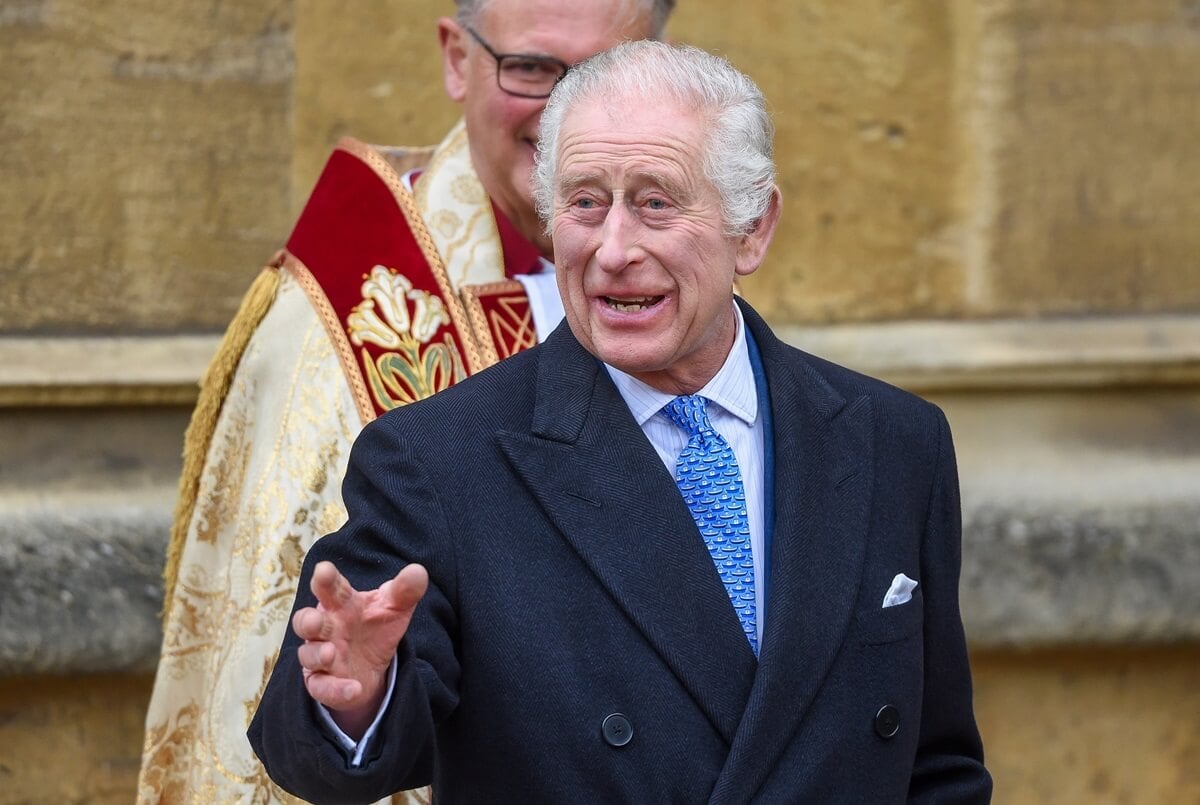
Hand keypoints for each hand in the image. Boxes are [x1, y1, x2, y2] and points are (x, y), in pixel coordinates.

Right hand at [292, 560, 428, 737]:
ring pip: (308, 655)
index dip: (326, 580)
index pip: (331, 589)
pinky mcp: (322, 683)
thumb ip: (405, 591)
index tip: (323, 570)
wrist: (372, 665)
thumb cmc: (376, 625)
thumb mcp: (394, 607)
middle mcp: (325, 627)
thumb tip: (419, 572)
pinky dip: (336, 690)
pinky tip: (353, 689)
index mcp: (341, 603)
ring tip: (331, 653)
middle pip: (307, 621)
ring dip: (317, 655)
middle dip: (308, 620)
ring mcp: (320, 656)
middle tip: (315, 620)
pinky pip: (322, 688)